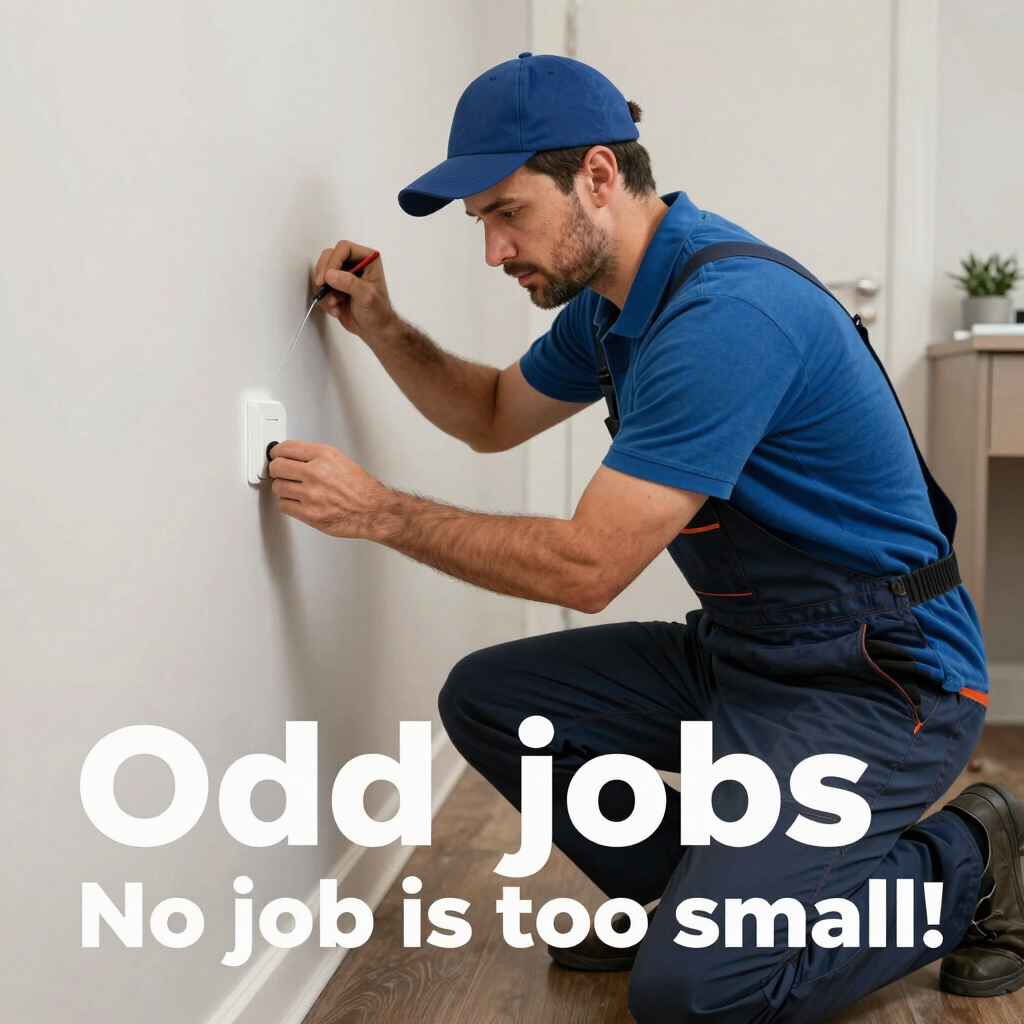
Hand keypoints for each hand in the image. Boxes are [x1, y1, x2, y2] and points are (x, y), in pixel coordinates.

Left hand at [268, 440, 388, 538]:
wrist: (373, 511)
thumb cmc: (361, 489)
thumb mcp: (341, 460)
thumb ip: (315, 457)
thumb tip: (293, 457)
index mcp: (324, 456)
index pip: (286, 448)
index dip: (276, 452)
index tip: (275, 455)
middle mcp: (316, 472)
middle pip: (276, 467)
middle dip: (277, 470)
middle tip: (281, 474)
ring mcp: (311, 494)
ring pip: (278, 487)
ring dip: (284, 489)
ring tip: (296, 490)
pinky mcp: (309, 514)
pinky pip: (283, 506)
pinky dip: (289, 505)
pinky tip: (299, 502)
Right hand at [314, 240, 396, 341]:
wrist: (374, 331)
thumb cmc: (377, 312)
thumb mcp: (367, 297)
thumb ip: (350, 284)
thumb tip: (329, 274)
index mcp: (367, 259)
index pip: (344, 248)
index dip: (333, 260)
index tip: (327, 277)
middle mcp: (354, 263)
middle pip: (329, 256)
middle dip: (323, 273)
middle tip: (322, 288)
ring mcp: (343, 275)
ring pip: (322, 272)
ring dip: (324, 290)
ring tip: (335, 305)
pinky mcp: (334, 288)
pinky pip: (321, 287)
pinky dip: (324, 299)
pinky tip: (335, 310)